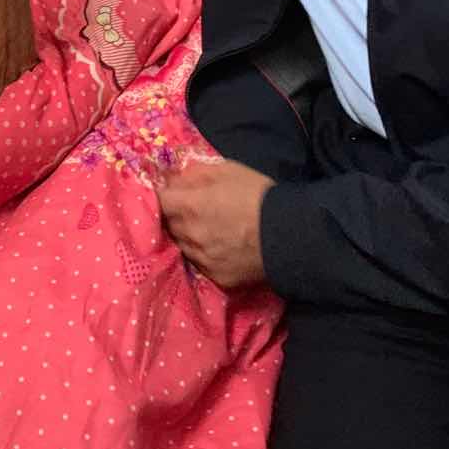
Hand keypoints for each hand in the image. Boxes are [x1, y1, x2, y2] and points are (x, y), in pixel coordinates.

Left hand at [156, 159, 274, 288]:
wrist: (290, 233)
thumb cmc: (258, 195)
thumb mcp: (227, 170)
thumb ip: (195, 174)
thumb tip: (173, 180)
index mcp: (190, 206)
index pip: (158, 201)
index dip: (161, 195)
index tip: (168, 193)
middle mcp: (191, 235)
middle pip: (167, 225)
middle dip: (173, 216)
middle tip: (189, 210)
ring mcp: (202, 259)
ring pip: (181, 246)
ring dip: (186, 237)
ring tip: (205, 229)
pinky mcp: (217, 278)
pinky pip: (200, 264)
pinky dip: (203, 255)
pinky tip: (218, 247)